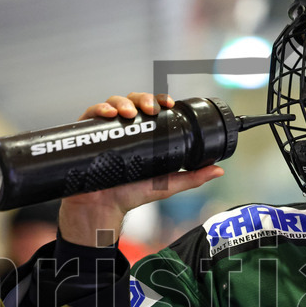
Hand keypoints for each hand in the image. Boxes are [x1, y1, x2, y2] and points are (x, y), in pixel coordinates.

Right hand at [60, 92, 225, 246]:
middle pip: (132, 101)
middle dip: (142, 98)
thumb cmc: (130, 195)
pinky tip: (107, 114)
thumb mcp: (166, 185)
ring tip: (130, 112)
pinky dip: (98, 109)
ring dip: (122, 101)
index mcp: (141, 135)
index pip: (150, 109)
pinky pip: (90, 115)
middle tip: (150, 108)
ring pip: (113, 104)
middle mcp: (123, 129)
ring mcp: (104, 130)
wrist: (102, 209)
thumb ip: (191, 178)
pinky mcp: (86, 135)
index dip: (158, 100)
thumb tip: (219, 170)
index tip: (168, 103)